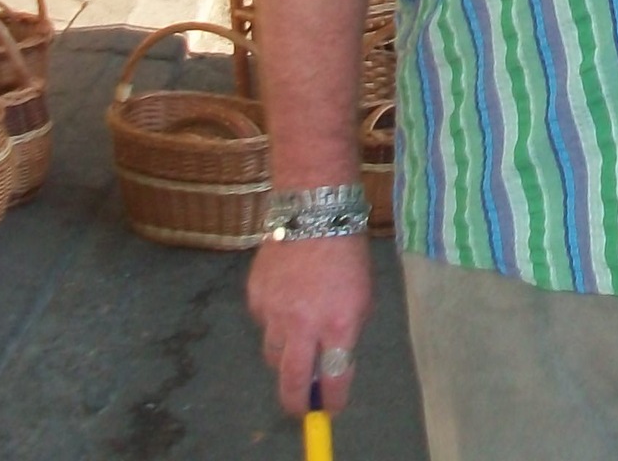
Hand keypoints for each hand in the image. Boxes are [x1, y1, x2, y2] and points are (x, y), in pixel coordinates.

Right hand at [250, 234, 373, 414]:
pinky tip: (287, 299)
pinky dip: (274, 322)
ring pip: (273, 355)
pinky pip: (263, 325)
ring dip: (286, 356)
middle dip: (297, 403)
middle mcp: (304, 323)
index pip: (334, 379)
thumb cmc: (347, 253)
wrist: (313, 210)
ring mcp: (274, 311)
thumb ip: (347, 334)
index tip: (331, 406)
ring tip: (298, 337)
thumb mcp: (362, 296)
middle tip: (301, 407)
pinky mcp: (255, 298)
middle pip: (292, 382)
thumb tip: (332, 368)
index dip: (333, 400)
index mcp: (339, 322)